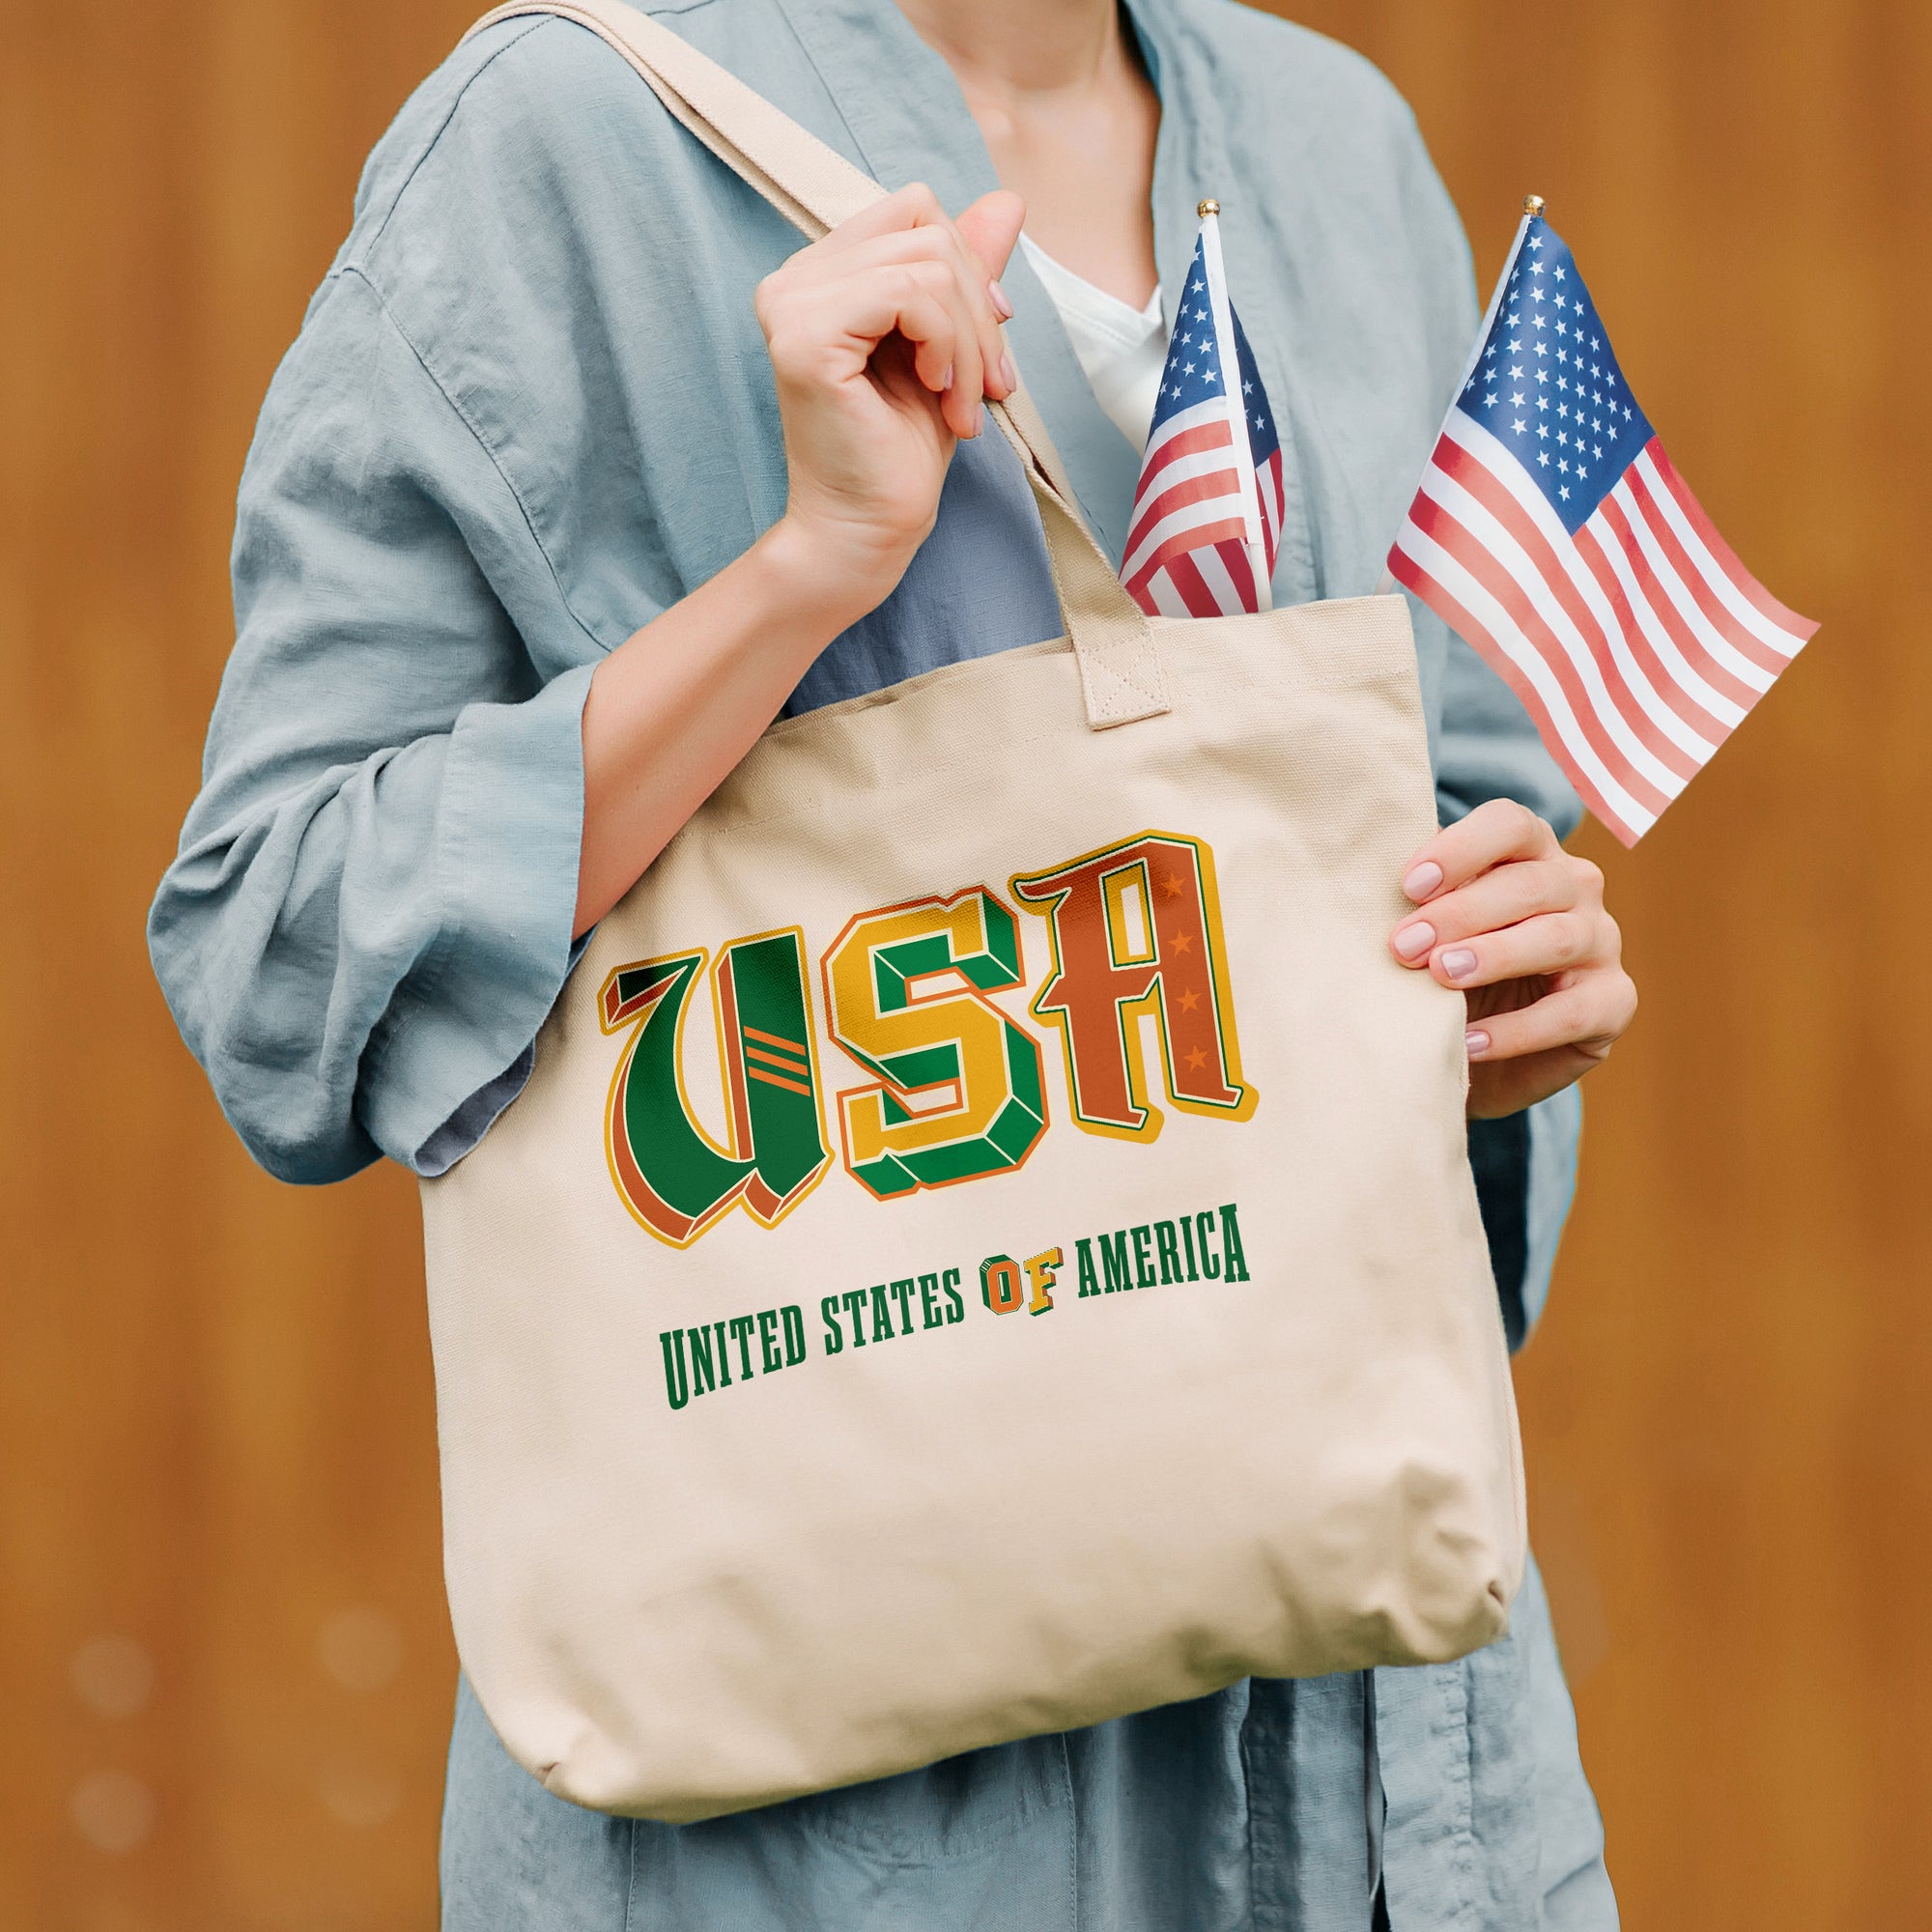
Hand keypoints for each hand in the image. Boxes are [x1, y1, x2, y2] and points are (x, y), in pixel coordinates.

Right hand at [755, 182, 1026, 620]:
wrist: (869, 530)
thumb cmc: (901, 452)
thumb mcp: (950, 346)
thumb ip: (965, 273)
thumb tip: (1007, 200)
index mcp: (822, 275)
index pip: (915, 212)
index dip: (969, 266)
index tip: (988, 346)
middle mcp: (794, 279)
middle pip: (926, 230)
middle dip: (978, 310)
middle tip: (991, 387)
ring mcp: (792, 303)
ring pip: (926, 263)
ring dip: (970, 340)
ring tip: (965, 404)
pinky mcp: (805, 336)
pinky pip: (909, 293)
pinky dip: (948, 345)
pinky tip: (941, 393)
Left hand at [1389, 800, 1636, 1117]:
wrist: (1478, 1051)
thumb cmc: (1446, 970)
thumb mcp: (1429, 929)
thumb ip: (1416, 899)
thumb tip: (1362, 875)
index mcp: (1531, 852)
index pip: (1510, 825)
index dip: (1461, 849)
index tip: (1408, 886)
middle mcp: (1576, 887)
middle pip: (1530, 883)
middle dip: (1461, 913)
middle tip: (1405, 946)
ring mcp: (1602, 942)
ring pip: (1556, 937)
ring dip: (1494, 956)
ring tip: (1442, 977)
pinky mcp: (1613, 1002)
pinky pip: (1573, 1012)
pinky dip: (1518, 1029)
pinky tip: (1470, 1041)